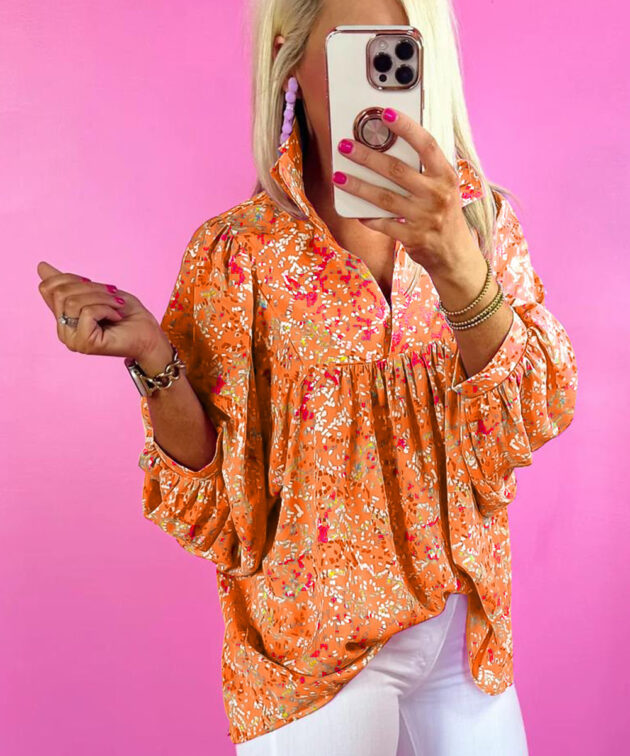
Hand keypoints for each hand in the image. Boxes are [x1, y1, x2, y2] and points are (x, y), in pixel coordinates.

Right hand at [36, 261, 165, 360]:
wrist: (149, 335)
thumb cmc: (127, 314)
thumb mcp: (97, 291)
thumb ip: (69, 283)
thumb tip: (41, 266)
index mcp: (63, 317)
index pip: (48, 287)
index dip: (71, 277)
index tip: (94, 284)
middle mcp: (62, 330)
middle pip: (61, 293)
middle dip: (91, 288)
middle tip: (113, 296)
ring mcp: (71, 339)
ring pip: (73, 302)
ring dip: (102, 298)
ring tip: (117, 306)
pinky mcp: (84, 343)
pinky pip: (87, 312)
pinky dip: (106, 308)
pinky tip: (116, 317)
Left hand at [333, 107, 481, 274]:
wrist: (454, 254)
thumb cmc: (445, 214)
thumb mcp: (445, 188)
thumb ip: (425, 169)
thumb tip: (391, 147)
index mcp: (446, 176)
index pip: (427, 145)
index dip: (407, 128)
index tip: (386, 114)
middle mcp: (437, 195)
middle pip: (396, 170)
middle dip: (367, 157)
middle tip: (345, 146)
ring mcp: (424, 217)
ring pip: (384, 198)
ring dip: (358, 186)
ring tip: (338, 176)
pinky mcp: (412, 237)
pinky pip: (382, 224)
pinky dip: (366, 216)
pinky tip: (352, 209)